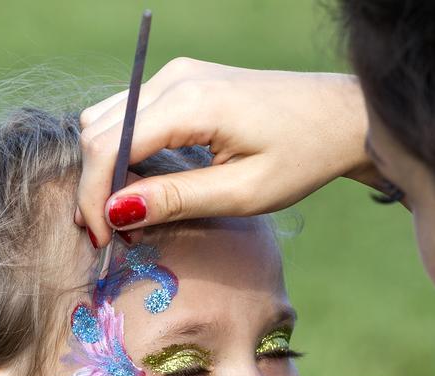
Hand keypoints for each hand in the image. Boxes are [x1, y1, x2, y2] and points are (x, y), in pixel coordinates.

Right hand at [76, 59, 374, 244]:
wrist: (340, 117)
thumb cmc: (303, 156)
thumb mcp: (242, 193)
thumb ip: (176, 200)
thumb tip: (116, 212)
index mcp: (189, 103)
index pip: (107, 147)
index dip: (94, 198)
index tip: (103, 241)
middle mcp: (174, 78)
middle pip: (97, 131)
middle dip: (96, 187)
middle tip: (115, 237)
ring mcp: (176, 74)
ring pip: (107, 120)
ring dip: (106, 169)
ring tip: (130, 215)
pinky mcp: (183, 80)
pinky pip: (131, 114)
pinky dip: (124, 151)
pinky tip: (145, 187)